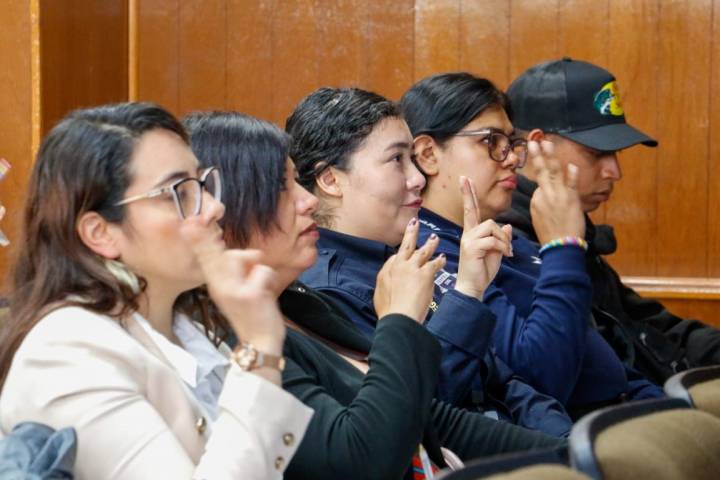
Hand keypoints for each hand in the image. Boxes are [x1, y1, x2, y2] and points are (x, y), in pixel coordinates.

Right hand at [180, 216, 284, 354]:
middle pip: (214, 254)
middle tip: (191, 225)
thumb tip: (251, 254)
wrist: (260, 344)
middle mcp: (220, 287)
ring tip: (259, 285)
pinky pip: (262, 270)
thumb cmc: (253, 316)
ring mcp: (233, 290)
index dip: (198, 242)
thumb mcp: (239, 293)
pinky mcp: (249, 294)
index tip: (186, 226)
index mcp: (216, 287)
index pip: (205, 260)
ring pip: (238, 257)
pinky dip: (270, 278)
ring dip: (256, 266)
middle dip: (205, 239)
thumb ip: (240, 273)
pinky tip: (268, 293)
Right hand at [373, 217, 445, 323]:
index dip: (402, 253)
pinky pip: (434, 263)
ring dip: (430, 243)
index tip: (405, 252)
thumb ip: (385, 281)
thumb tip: (388, 275)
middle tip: (415, 221)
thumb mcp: (380, 293)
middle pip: (407, 245)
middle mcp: (400, 265)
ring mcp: (413, 268)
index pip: (396, 256)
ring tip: (435, 238)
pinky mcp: (425, 274)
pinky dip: (439, 260)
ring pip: (423, 251)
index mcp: (388, 270)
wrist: (398, 316)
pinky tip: (443, 259)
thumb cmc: (388, 310)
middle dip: (411, 232)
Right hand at [455, 176, 512, 298]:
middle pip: (484, 217)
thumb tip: (507, 227)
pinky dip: (503, 247)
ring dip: (503, 241)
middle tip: (470, 187)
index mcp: (472, 234)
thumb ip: (500, 239)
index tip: (464, 179)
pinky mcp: (471, 248)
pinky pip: (492, 240)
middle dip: (490, 218)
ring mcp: (468, 240)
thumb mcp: (496, 252)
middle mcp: (468, 234)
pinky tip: (506, 256)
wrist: (473, 288)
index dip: (468, 194)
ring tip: (506, 254)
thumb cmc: (482, 271)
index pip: (471, 210)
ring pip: (491, 227)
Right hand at [528, 140, 585, 243]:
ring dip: (550, 156)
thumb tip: (542, 195)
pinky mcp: (570, 199)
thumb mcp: (539, 218)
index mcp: (536, 200)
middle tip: (533, 141)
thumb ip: (542, 203)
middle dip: (537, 155)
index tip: (540, 157)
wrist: (560, 246)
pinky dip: (572, 175)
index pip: (540, 182)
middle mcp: (544, 195)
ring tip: (547, 143)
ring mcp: (557, 196)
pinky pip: (571, 184)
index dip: (542, 172)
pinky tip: (571, 165)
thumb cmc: (551, 235)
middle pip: (541, 171)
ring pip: (553, 172)